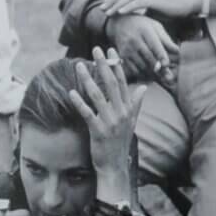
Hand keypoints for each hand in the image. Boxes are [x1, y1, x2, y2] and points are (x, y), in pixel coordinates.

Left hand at [64, 48, 145, 187]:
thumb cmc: (120, 143)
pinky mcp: (98, 131)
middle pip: (112, 83)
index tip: (110, 50)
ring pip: (98, 95)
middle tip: (96, 50)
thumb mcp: (131, 122)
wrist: (114, 166)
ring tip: (80, 65)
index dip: (116, 65)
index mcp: (128, 108)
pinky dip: (79, 102)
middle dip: (104, 65)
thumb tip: (143, 88)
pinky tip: (71, 92)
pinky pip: (88, 113)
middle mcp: (121, 113)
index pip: (123, 82)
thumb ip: (136, 103)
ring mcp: (110, 122)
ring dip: (88, 79)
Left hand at [102, 0, 207, 20]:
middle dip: (111, 0)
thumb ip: (145, 11)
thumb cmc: (173, 6)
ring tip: (107, 12)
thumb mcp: (156, 8)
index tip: (105, 4)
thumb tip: (137, 19)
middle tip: (101, 8)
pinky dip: (128, 7)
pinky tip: (121, 12)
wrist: (188, 0)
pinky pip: (138, 2)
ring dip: (116, 4)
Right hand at [107, 13, 178, 84]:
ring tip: (163, 79)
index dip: (160, 55)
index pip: (154, 44)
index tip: (167, 64)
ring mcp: (127, 49)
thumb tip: (178, 52)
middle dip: (159, 69)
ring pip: (141, 66)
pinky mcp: (123, 57)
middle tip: (169, 78)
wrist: (121, 24)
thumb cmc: (143, 25)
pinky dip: (144, 75)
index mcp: (145, 30)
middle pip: (148, 57)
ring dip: (153, 74)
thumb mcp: (155, 27)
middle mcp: (134, 40)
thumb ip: (166, 39)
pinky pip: (134, 70)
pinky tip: (152, 77)